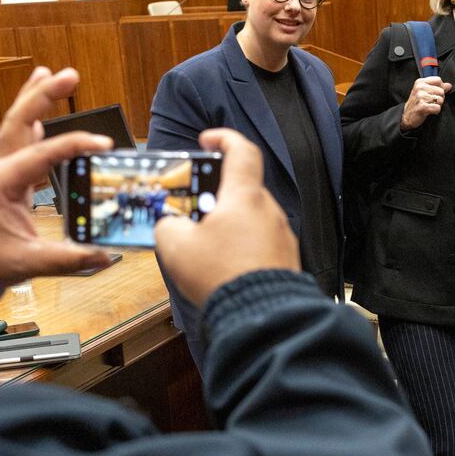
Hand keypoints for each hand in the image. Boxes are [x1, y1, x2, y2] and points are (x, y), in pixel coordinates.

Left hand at [0, 66, 114, 290]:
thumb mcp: (23, 263)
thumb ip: (66, 260)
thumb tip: (102, 256)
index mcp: (2, 182)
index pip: (44, 154)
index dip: (75, 145)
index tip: (103, 144)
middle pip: (21, 120)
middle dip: (44, 95)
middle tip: (69, 75)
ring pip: (15, 125)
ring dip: (32, 99)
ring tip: (49, 75)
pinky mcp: (1, 179)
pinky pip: (17, 142)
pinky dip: (30, 123)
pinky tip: (40, 117)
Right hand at [156, 128, 300, 307]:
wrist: (261, 317)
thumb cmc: (223, 275)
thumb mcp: (176, 245)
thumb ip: (168, 225)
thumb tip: (171, 225)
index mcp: (245, 196)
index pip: (241, 150)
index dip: (223, 138)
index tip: (208, 140)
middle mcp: (269, 210)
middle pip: (242, 190)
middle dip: (217, 197)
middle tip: (195, 210)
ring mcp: (281, 235)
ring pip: (251, 219)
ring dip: (229, 226)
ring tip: (206, 246)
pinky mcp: (286, 259)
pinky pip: (261, 244)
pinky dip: (243, 248)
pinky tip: (225, 267)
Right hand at [399, 74, 450, 131]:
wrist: (406, 116)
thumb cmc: (417, 103)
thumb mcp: (424, 92)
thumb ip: (437, 87)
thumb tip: (449, 85)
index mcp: (420, 82)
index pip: (438, 80)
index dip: (440, 87)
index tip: (435, 93)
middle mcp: (419, 88)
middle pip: (441, 91)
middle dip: (439, 98)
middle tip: (430, 102)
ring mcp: (420, 97)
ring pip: (440, 100)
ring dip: (437, 105)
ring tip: (429, 106)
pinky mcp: (422, 107)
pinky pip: (437, 108)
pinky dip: (435, 111)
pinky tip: (429, 111)